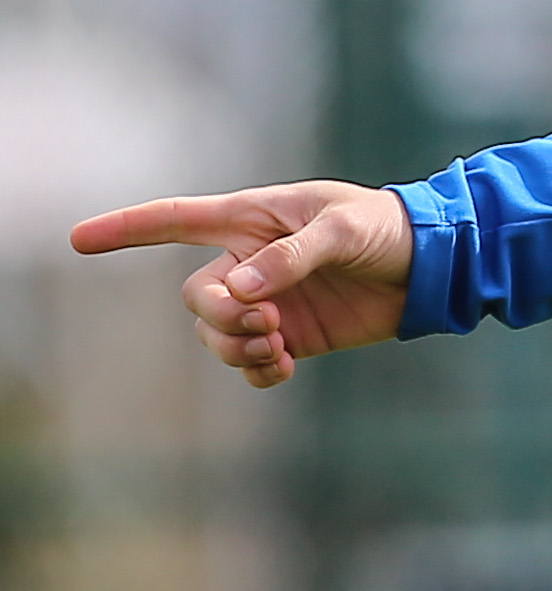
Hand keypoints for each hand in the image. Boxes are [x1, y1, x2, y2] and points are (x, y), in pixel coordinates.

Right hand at [69, 180, 416, 390]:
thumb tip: (241, 291)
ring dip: (234, 348)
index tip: (78, 240)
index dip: (126, 229)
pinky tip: (283, 368)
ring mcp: (269, 302)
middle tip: (263, 322)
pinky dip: (257, 371)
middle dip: (218, 317)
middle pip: (197, 298)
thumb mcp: (342, 230)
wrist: (433, 266)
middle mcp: (250, 262)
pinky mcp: (293, 335)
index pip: (175, 222)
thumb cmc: (386, 228)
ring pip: (217, 335)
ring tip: (276, 346)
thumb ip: (290, 257)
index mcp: (252, 219)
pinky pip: (252, 363)